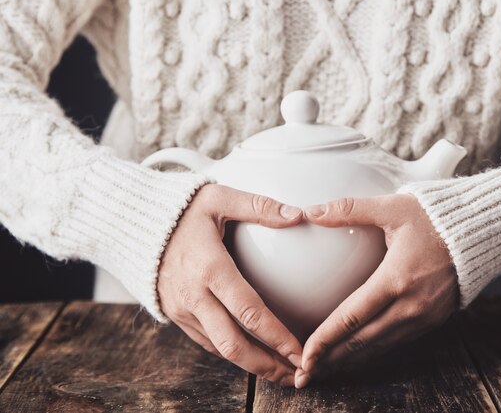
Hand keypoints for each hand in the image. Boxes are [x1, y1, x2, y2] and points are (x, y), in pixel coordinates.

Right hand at [158, 184, 303, 385]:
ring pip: (220, 349)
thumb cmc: (179, 208)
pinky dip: (231, 353)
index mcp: (209, 268)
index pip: (249, 312)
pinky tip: (253, 355)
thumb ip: (259, 206)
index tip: (301, 352)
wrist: (129, 221)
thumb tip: (298, 214)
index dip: (277, 337)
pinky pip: (206, 341)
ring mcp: (182, 309)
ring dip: (251, 365)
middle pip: (234, 345)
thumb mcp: (219, 197)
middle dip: (267, 366)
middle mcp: (194, 295)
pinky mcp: (175, 314)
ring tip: (281, 372)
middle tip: (296, 375)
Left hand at [296, 194, 457, 387]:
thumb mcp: (391, 207)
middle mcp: (411, 306)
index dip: (325, 339)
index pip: (351, 317)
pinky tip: (354, 356)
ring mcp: (423, 317)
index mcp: (396, 279)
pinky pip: (395, 343)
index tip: (305, 355)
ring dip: (349, 361)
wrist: (479, 232)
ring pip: (378, 347)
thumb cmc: (433, 217)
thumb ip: (349, 209)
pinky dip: (371, 353)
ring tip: (324, 371)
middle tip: (305, 373)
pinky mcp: (432, 320)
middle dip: (331, 360)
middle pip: (361, 341)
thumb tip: (311, 211)